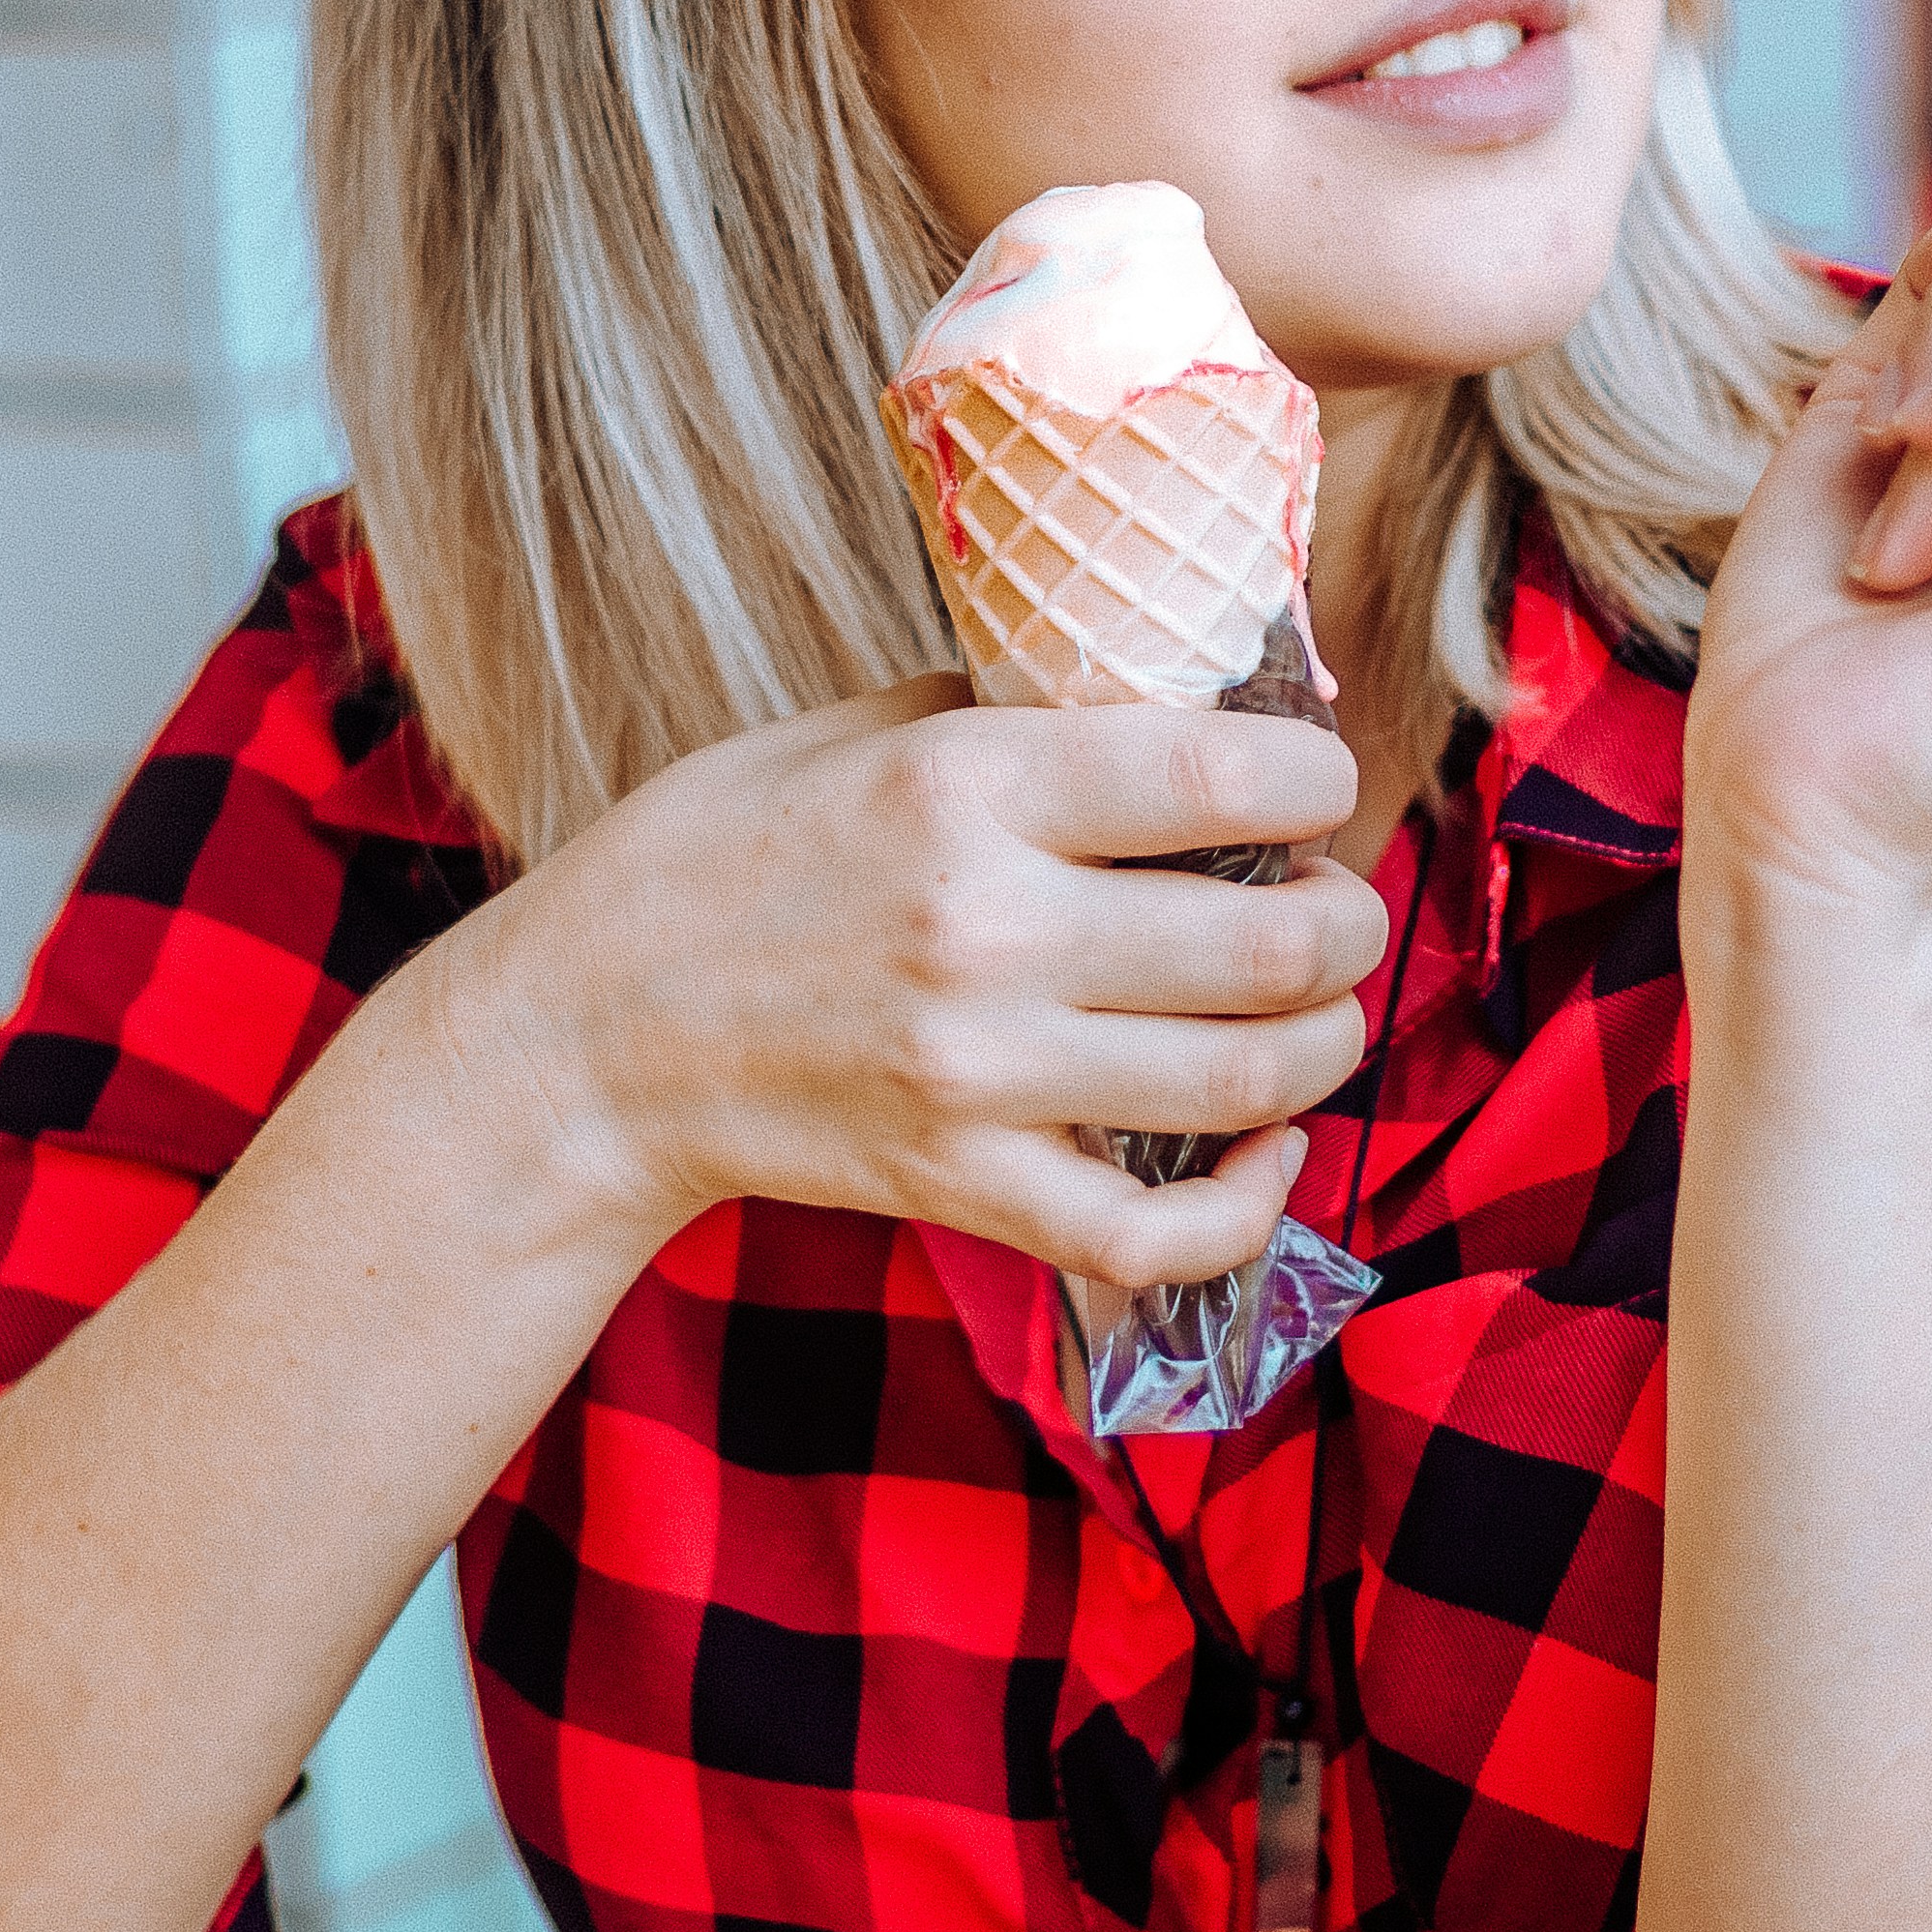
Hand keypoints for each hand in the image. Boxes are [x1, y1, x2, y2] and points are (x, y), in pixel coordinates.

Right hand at [433, 680, 1389, 1286]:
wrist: (583, 1040)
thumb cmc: (719, 859)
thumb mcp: (853, 730)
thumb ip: (1018, 714)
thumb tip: (1183, 698)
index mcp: (965, 787)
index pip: (1221, 772)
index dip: (1318, 777)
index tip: (1320, 782)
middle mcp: (988, 933)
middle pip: (1271, 943)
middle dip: (1348, 921)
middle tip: (1337, 904)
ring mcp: (981, 1076)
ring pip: (1247, 1082)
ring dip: (1325, 1044)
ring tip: (1318, 1010)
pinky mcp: (963, 1186)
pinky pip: (1159, 1233)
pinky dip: (1250, 1205)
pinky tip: (1265, 1152)